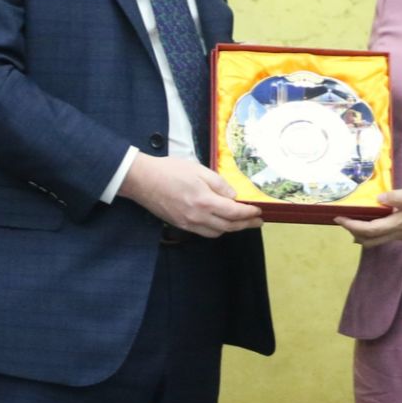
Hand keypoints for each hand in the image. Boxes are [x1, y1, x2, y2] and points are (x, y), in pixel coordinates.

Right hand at [121, 155, 263, 237]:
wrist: (142, 180)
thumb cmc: (169, 170)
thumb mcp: (199, 170)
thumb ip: (219, 184)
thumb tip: (233, 196)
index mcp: (204, 201)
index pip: (234, 212)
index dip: (249, 214)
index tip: (259, 211)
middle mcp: (198, 217)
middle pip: (228, 227)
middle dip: (245, 225)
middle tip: (257, 222)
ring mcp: (188, 223)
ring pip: (216, 233)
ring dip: (231, 229)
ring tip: (240, 222)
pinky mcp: (180, 225)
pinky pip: (204, 232)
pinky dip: (216, 229)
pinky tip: (220, 222)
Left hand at [335, 185, 401, 245]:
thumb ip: (398, 197)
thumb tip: (379, 199)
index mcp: (400, 224)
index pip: (369, 230)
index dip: (352, 226)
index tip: (338, 218)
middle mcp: (400, 234)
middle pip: (370, 240)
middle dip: (354, 232)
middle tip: (342, 220)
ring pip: (378, 240)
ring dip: (363, 234)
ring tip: (353, 222)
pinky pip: (387, 237)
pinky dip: (375, 232)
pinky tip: (374, 223)